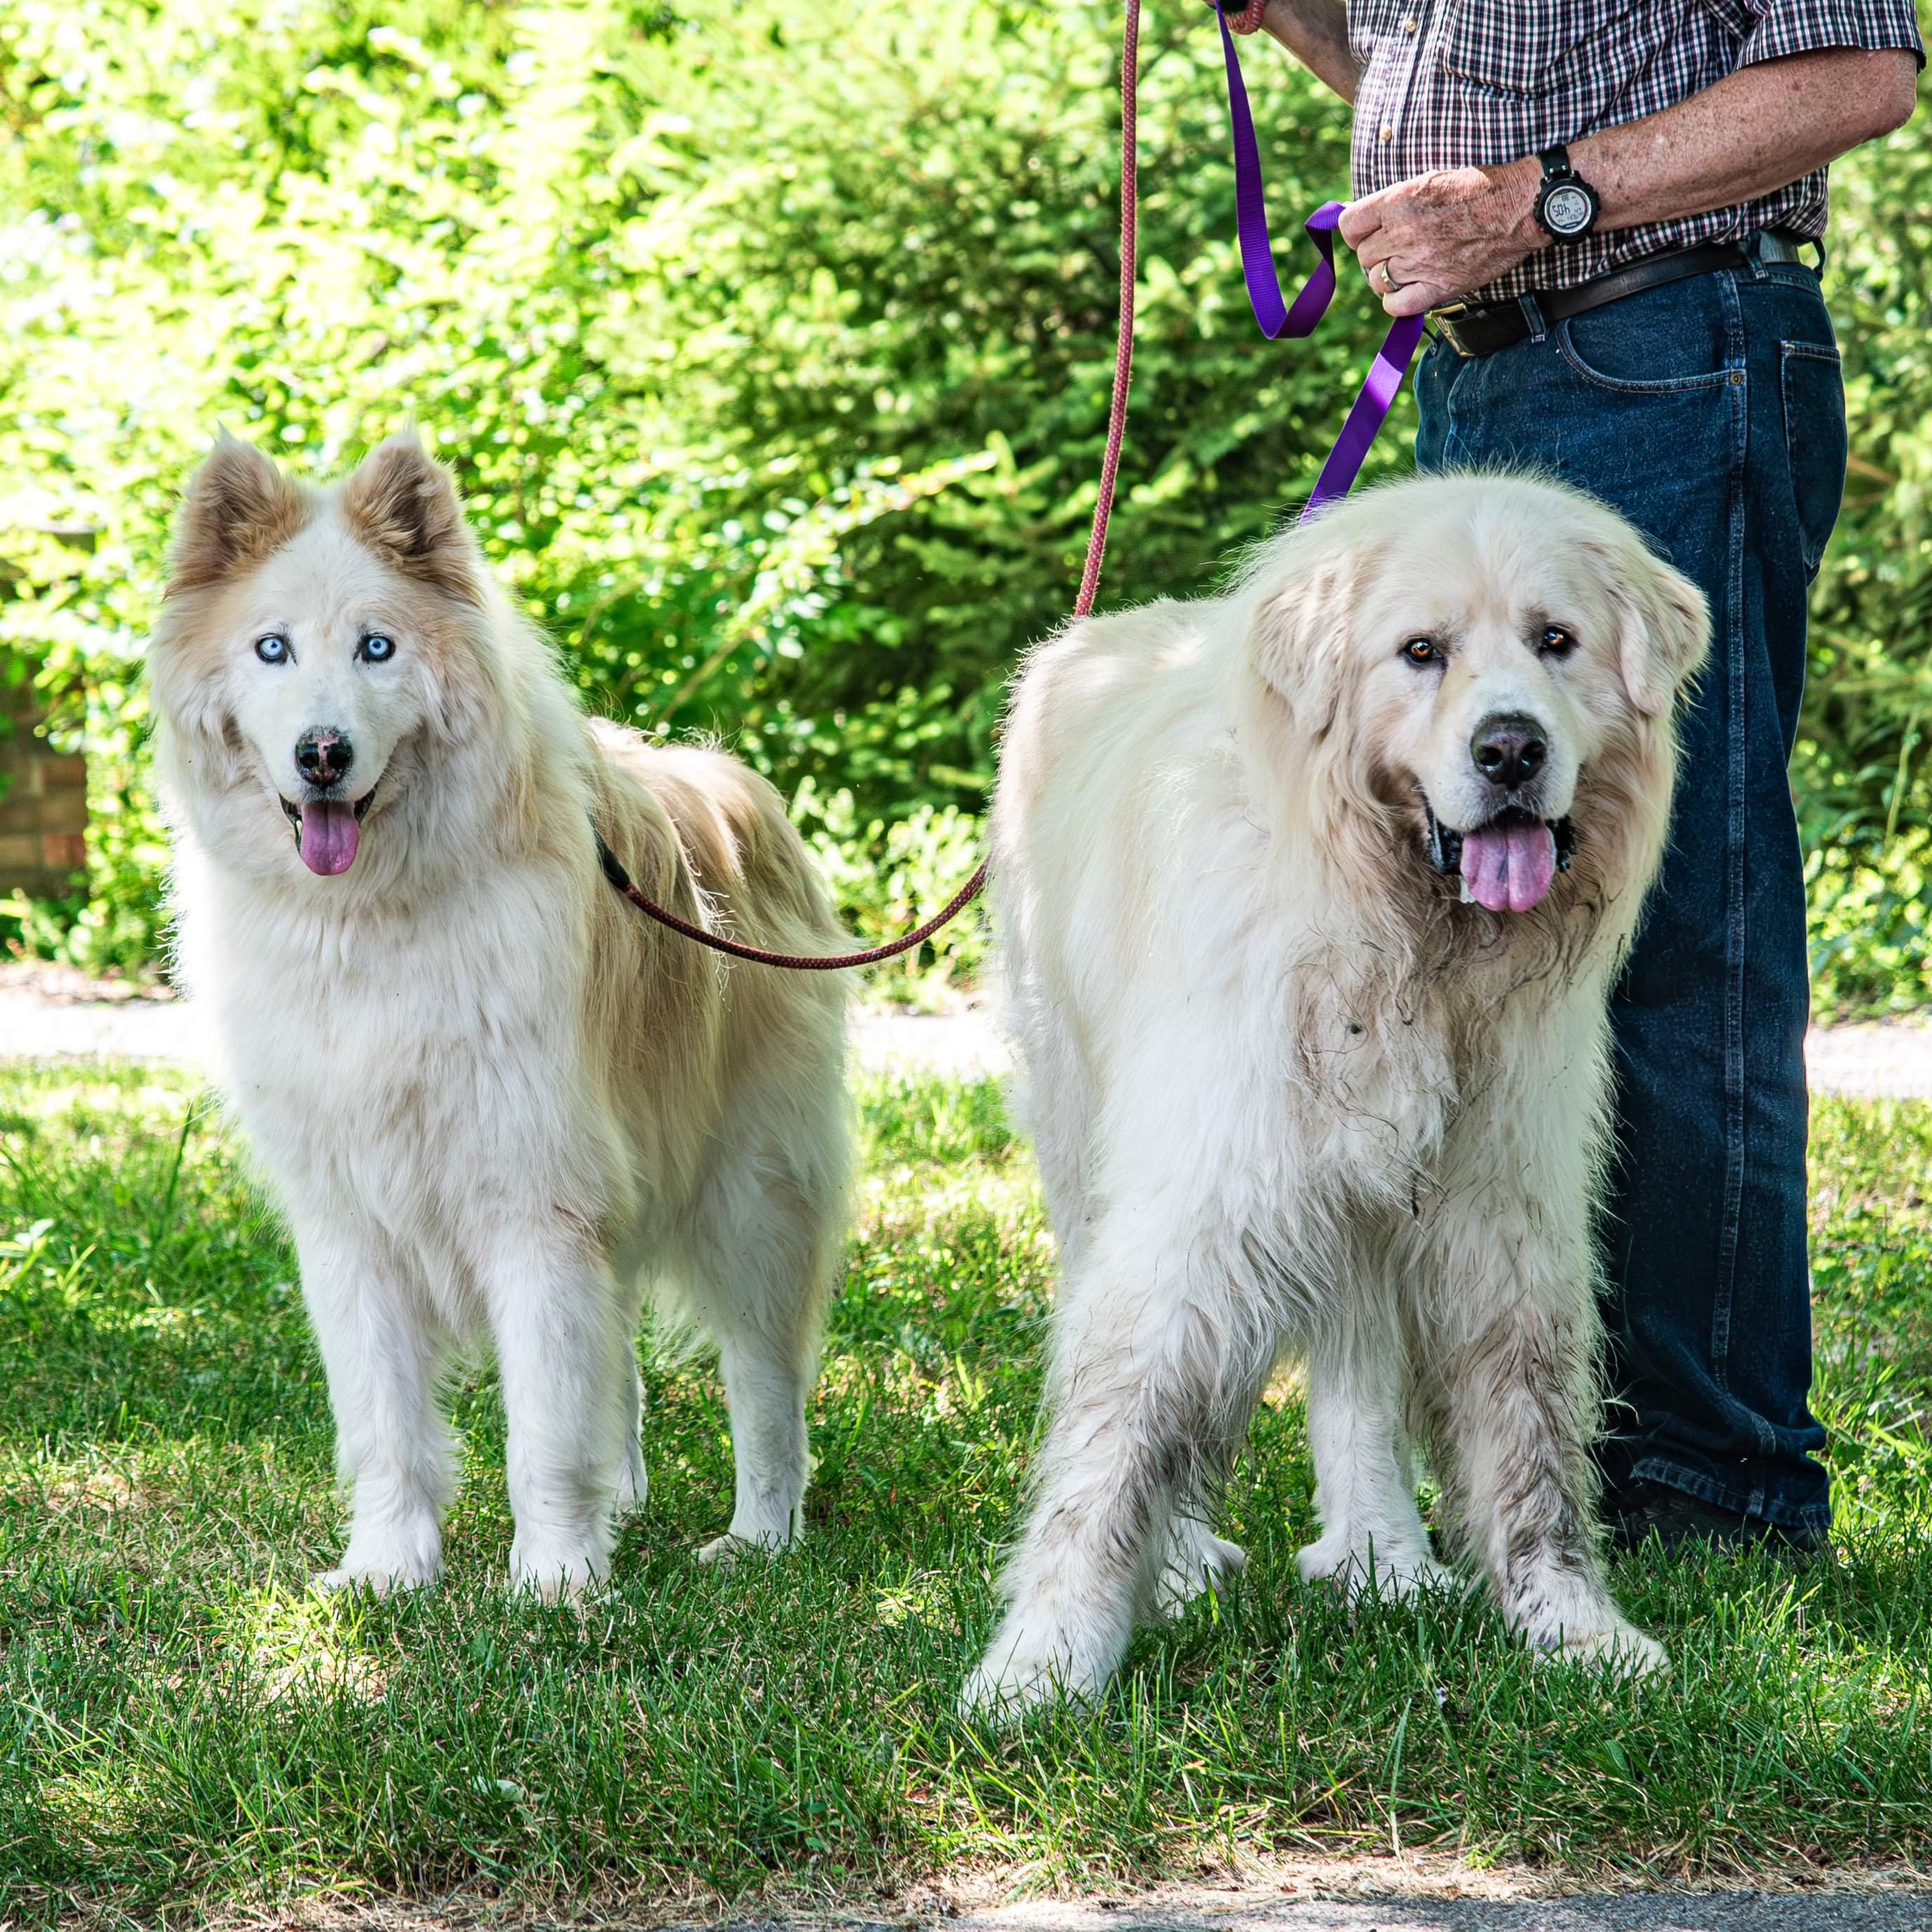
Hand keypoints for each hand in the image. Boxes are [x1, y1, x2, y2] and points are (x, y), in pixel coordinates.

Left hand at [1340, 160, 1542, 314]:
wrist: (1519, 205)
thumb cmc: (1478, 188)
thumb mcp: (1429, 180)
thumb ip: (1396, 202)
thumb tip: (1370, 220)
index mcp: (1397, 201)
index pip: (1349, 225)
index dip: (1356, 232)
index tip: (1367, 234)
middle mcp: (1402, 234)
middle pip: (1365, 256)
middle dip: (1376, 254)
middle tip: (1398, 250)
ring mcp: (1419, 262)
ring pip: (1378, 282)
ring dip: (1387, 278)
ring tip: (1407, 268)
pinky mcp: (1438, 287)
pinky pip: (1396, 307)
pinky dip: (1397, 303)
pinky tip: (1409, 291)